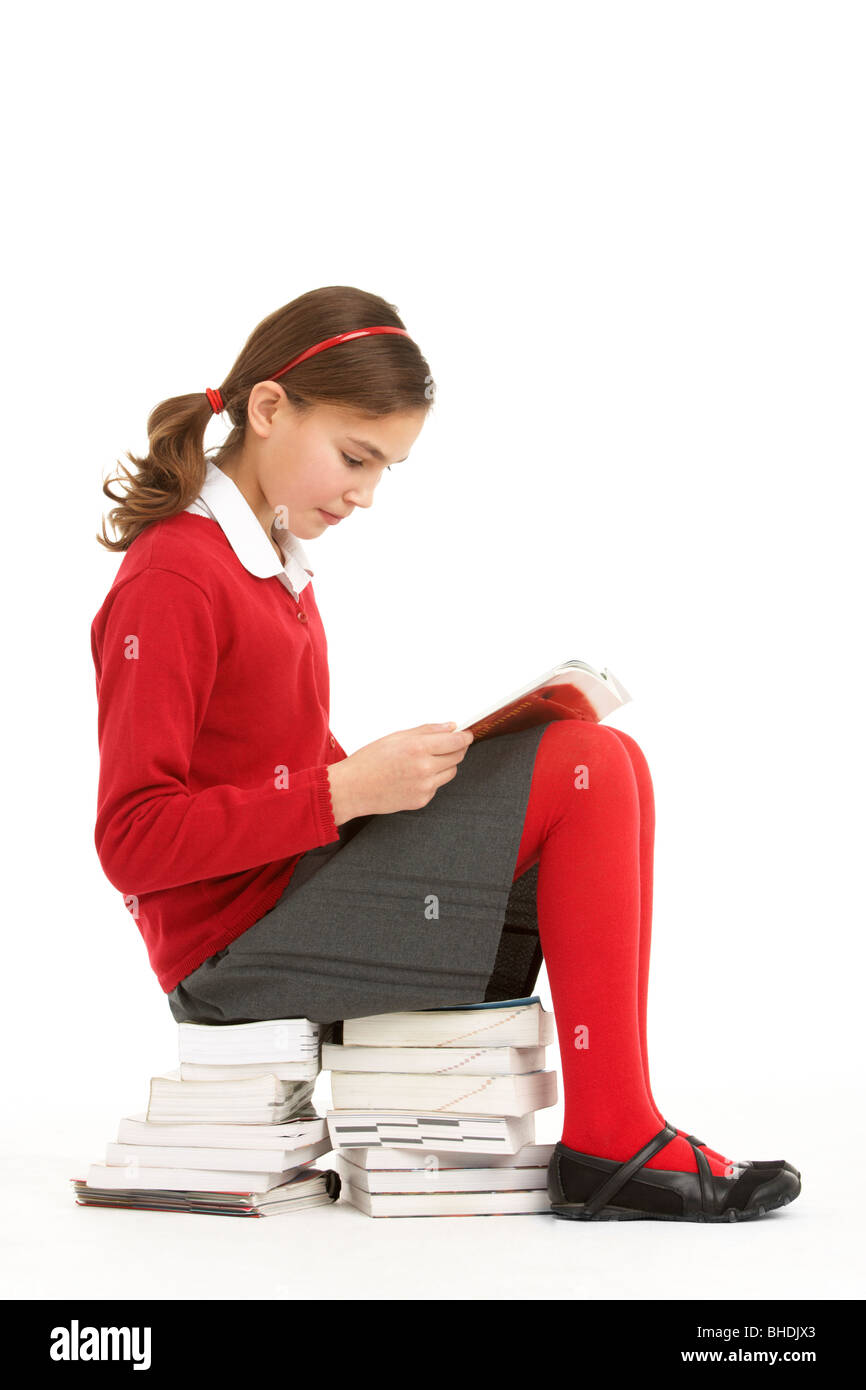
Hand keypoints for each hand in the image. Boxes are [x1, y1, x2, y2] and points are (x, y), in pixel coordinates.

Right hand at [326, 722, 474, 822]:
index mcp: (418, 748)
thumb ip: (426, 731)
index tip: (467, 735)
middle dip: (457, 749)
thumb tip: (450, 727)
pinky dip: (432, 779)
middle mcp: (425, 768)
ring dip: (445, 764)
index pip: (456, 742)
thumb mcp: (396, 737)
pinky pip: (437, 786)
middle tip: (448, 744)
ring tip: (425, 761)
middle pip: (458, 757)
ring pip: (450, 772)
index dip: (465, 737)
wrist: (352, 789)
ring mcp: (425, 787)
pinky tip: (413, 776)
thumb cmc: (369, 761)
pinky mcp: (422, 800)